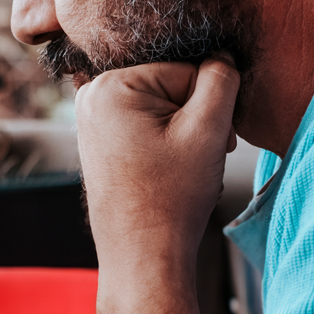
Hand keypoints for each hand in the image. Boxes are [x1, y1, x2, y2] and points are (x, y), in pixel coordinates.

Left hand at [73, 56, 239, 261]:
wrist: (144, 257)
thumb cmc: (171, 200)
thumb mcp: (207, 131)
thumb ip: (221, 81)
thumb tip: (222, 55)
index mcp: (110, 86)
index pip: (185, 71)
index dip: (209, 105)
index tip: (214, 142)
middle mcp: (92, 97)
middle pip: (170, 87)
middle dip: (195, 119)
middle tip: (197, 159)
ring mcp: (92, 120)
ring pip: (161, 109)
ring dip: (183, 133)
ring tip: (181, 169)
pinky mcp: (100, 141)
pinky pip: (145, 126)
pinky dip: (165, 145)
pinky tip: (166, 172)